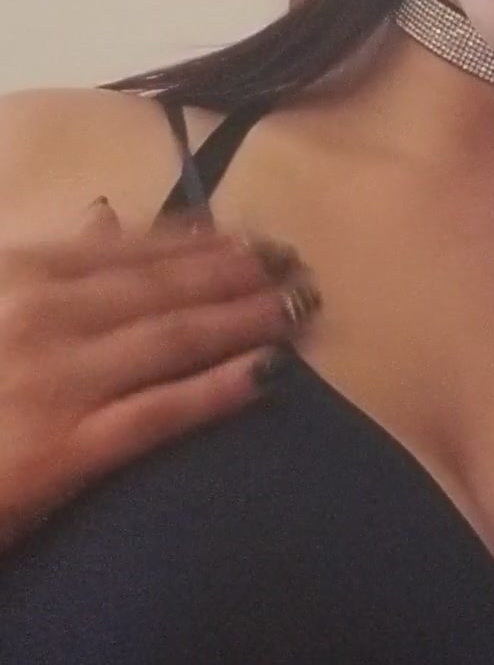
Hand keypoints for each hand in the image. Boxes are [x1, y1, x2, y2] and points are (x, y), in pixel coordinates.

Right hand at [0, 200, 319, 546]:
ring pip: (174, 338)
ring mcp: (56, 382)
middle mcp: (40, 315)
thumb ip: (43, 259)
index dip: (194, 241)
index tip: (246, 235)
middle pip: (161, 287)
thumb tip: (103, 214)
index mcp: (15, 273)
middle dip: (236, 274)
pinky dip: (219, 388)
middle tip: (294, 266)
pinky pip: (160, 412)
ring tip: (295, 307)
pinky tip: (268, 374)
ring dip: (244, 318)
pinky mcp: (66, 449)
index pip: (123, 249)